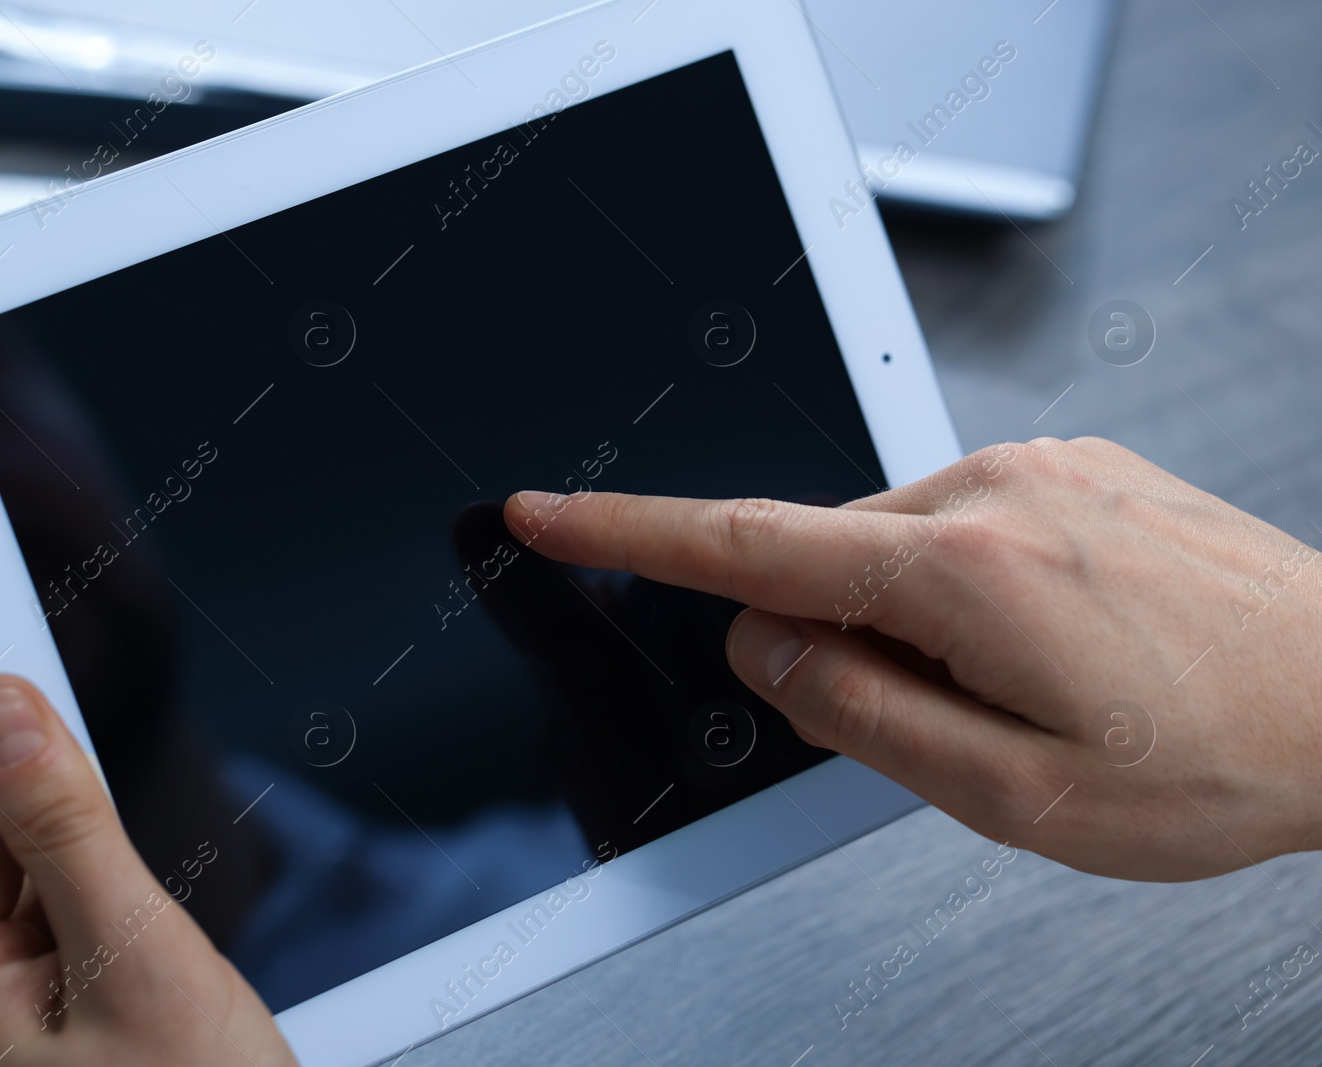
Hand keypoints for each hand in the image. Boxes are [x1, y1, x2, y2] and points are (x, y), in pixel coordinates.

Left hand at [0, 675, 295, 1066]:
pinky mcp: (16, 1062)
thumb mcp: (141, 962)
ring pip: (39, 910)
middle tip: (147, 944)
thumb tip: (1, 709)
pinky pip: (57, 965)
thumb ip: (65, 826)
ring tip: (156, 1000)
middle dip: (89, 873)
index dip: (47, 783)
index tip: (101, 776)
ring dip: (107, 923)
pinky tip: (148, 1019)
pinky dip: (112, 965)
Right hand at [504, 437, 1321, 880]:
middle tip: (951, 722)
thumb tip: (762, 650)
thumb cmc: (1215, 762)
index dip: (626, 530)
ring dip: (911, 620)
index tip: (548, 509)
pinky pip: (956, 523)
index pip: (743, 543)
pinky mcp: (1071, 468)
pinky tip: (1054, 644)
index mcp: (960, 571)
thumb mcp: (1011, 797)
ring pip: (891, 547)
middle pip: (823, 559)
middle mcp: (991, 489)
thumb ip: (858, 716)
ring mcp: (1037, 468)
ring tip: (1032, 691)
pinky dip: (958, 588)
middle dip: (836, 640)